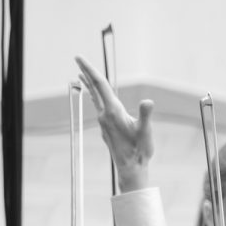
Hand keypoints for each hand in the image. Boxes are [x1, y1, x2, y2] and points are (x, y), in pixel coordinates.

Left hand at [75, 56, 154, 190]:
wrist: (130, 168)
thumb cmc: (139, 150)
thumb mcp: (145, 131)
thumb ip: (145, 115)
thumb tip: (148, 101)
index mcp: (112, 111)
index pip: (99, 84)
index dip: (89, 69)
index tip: (79, 57)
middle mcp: (104, 114)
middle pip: (94, 88)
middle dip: (86, 72)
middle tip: (77, 58)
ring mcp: (103, 121)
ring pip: (95, 97)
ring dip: (89, 84)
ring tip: (82, 75)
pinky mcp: (105, 127)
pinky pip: (98, 106)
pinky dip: (95, 96)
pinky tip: (96, 97)